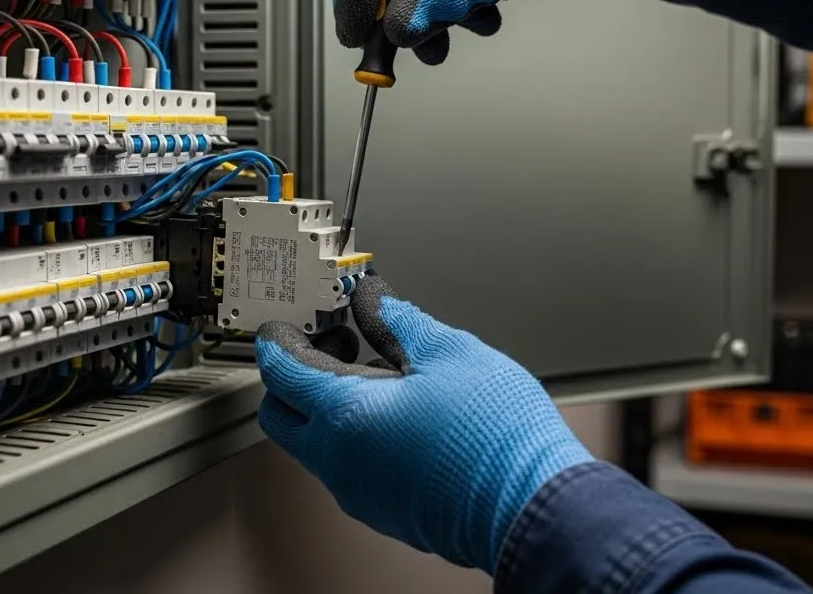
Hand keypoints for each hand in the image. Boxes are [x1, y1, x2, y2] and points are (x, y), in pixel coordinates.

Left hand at [254, 275, 591, 572]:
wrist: (535, 506)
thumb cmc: (497, 437)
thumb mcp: (450, 352)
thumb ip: (400, 321)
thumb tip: (375, 300)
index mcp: (345, 417)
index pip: (281, 373)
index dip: (277, 341)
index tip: (284, 327)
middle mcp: (340, 463)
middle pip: (282, 417)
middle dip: (291, 381)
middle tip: (327, 350)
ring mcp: (360, 494)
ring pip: (317, 447)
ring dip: (329, 410)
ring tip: (380, 379)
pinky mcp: (386, 513)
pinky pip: (349, 470)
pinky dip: (357, 439)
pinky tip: (401, 417)